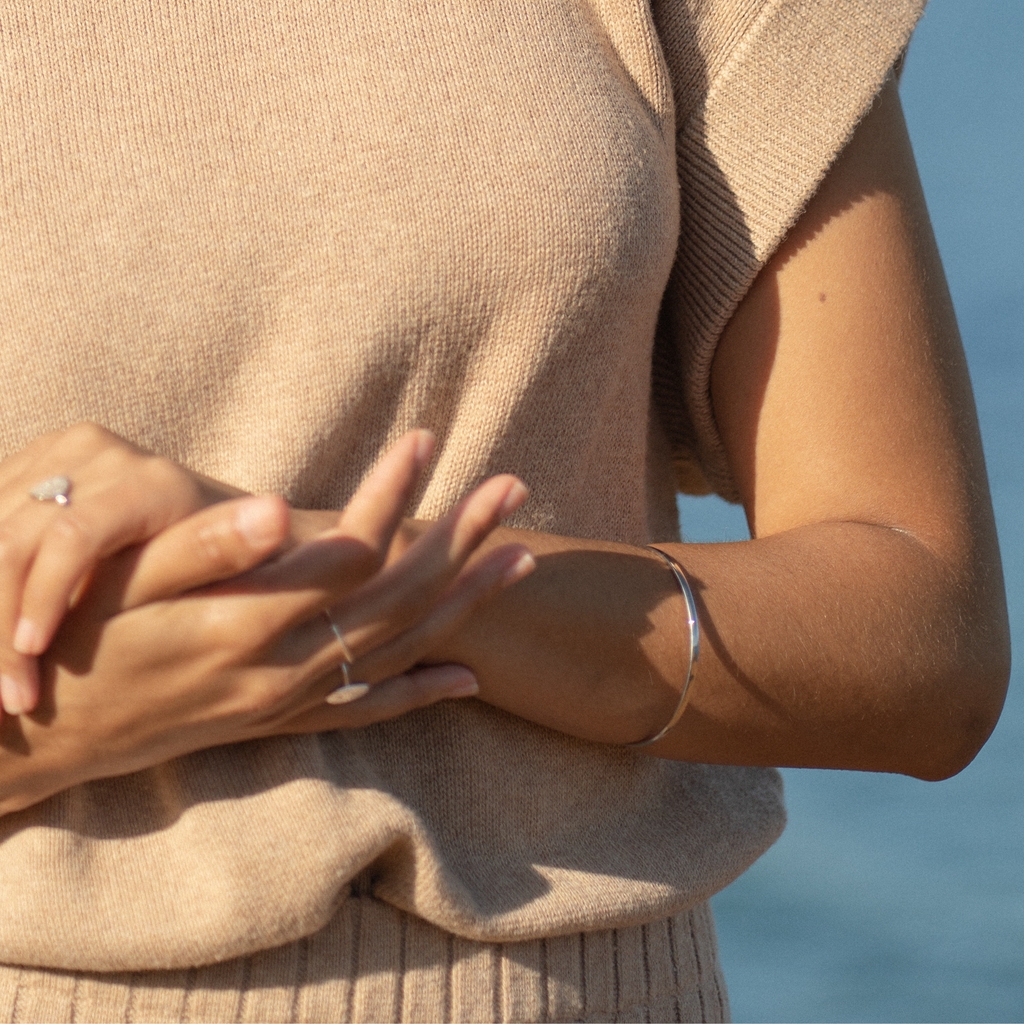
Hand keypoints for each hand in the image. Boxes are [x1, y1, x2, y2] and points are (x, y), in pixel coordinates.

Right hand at [0, 432, 532, 813]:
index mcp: (250, 621)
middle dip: (461, 536)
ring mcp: (290, 701)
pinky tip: (469, 680)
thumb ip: (204, 548)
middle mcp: (285, 668)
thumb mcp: (119, 584)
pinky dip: (424, 692)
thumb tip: (282, 506)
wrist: (44, 739)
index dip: (394, 490)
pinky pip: (372, 710)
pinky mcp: (283, 721)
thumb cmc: (75, 641)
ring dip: (467, 602)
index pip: (352, 547)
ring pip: (404, 649)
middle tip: (513, 486)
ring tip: (522, 559)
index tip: (429, 438)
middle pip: (401, 595)